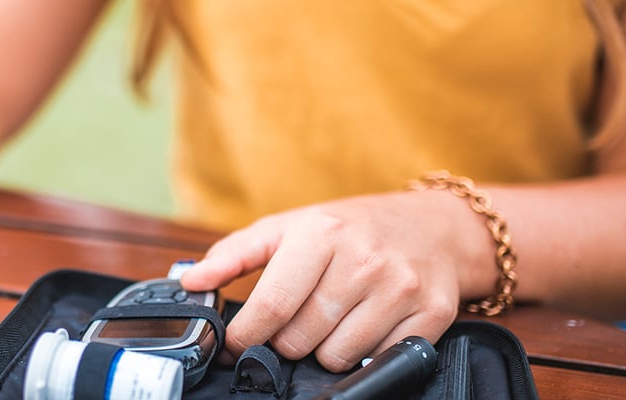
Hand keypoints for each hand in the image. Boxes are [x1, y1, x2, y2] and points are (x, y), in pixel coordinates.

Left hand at [180, 191, 480, 371]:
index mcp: (322, 233)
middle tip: (291, 325)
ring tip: (331, 320)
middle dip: (285, 342)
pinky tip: (365, 326)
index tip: (236, 345)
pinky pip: (376, 360)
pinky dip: (363, 354)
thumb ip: (234, 254)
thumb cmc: (351, 229)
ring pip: (336, 356)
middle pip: (300, 338)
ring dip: (323, 350)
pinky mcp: (431, 314)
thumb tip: (191, 280)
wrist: (434, 228)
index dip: (245, 336)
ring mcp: (400, 288)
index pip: (271, 306)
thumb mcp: (289, 227)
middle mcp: (364, 259)